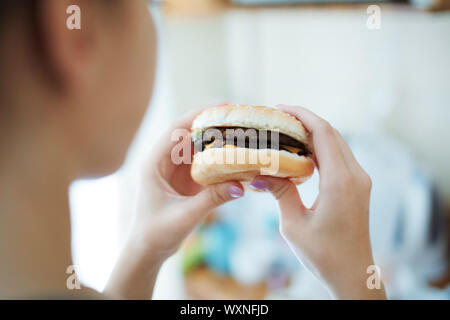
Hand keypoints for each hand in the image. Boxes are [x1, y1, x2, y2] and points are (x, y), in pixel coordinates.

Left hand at [105, 104, 243, 298]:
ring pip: (199, 148)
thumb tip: (241, 186)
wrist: (148, 250)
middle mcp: (164, 161)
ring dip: (219, 141)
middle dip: (214, 124)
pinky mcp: (186, 180)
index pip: (176, 129)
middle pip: (190, 134)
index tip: (222, 106)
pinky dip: (220, 159)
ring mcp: (175, 170)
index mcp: (154, 163)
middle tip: (240, 118)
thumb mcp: (185, 215)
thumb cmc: (156, 233)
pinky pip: (205, 163)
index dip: (199, 115)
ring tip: (243, 133)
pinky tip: (237, 156)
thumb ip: (212, 199)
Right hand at [250, 105, 385, 299]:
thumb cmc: (324, 255)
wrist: (352, 274)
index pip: (323, 134)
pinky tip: (301, 152)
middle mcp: (355, 176)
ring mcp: (359, 180)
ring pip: (337, 143)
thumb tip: (258, 172)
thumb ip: (280, 192)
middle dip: (305, 120)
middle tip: (278, 118)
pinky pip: (339, 157)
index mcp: (339, 182)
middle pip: (332, 134)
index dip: (302, 115)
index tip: (280, 108)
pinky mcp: (357, 186)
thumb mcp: (293, 224)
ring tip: (286, 131)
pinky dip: (321, 148)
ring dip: (314, 133)